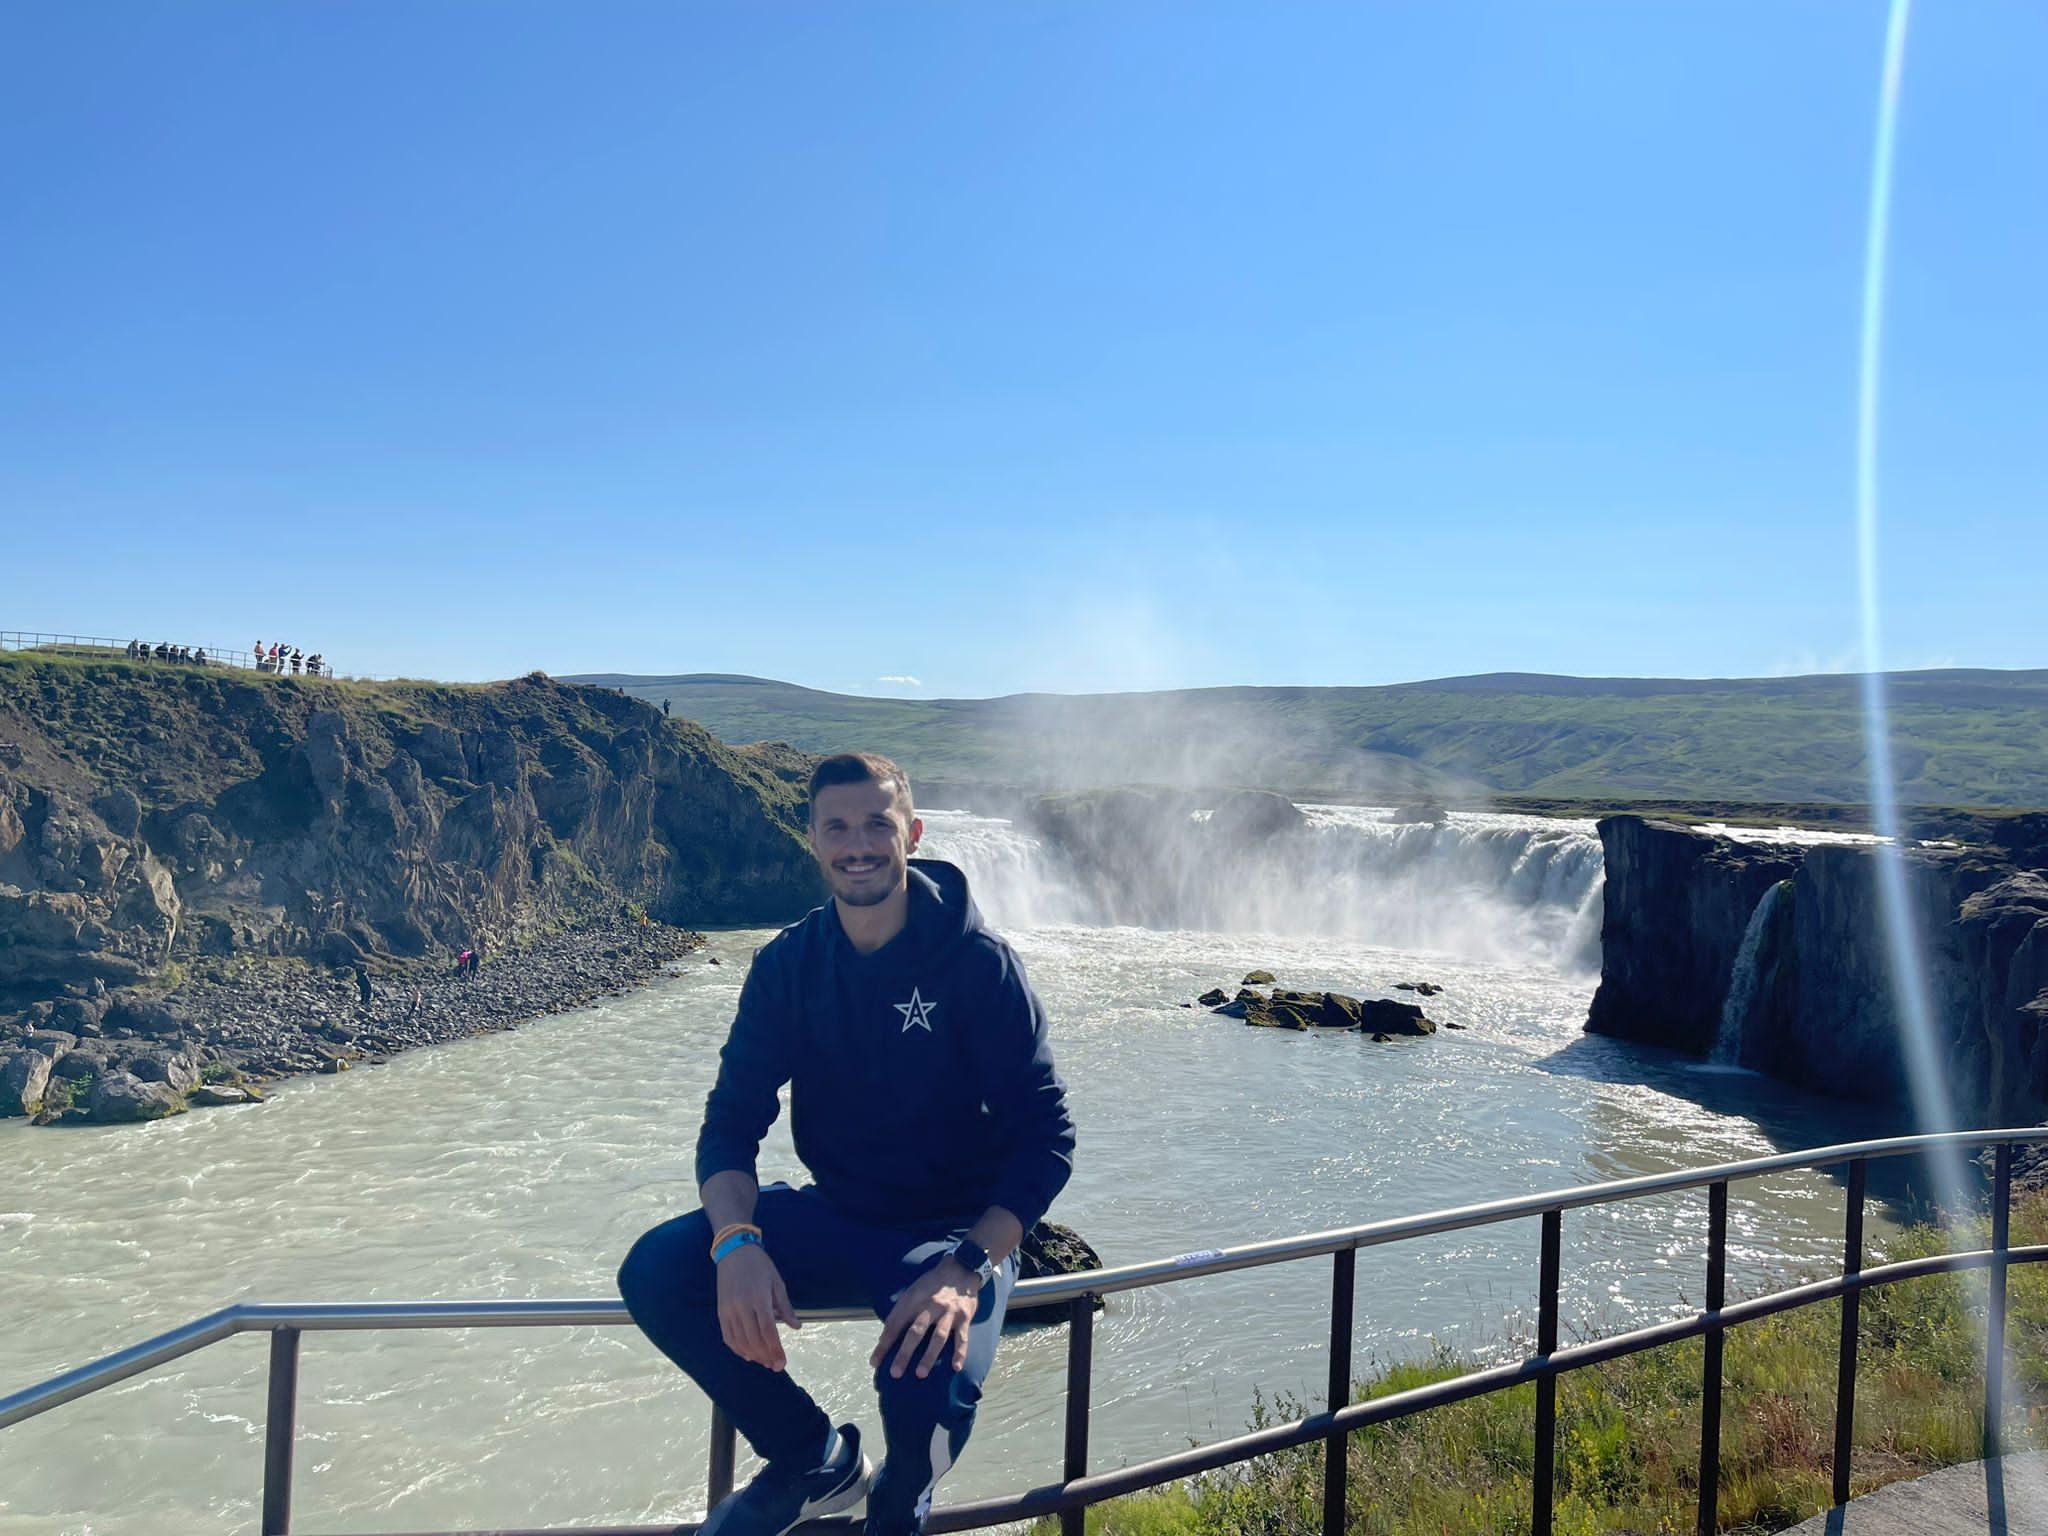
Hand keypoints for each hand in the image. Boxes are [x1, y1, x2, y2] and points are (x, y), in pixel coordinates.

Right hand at [716, 1243, 797, 1370]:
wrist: (734, 1251)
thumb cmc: (760, 1265)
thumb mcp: (777, 1282)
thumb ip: (786, 1307)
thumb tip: (797, 1328)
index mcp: (759, 1298)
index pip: (768, 1331)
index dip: (775, 1350)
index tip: (782, 1363)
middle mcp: (742, 1306)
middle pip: (754, 1340)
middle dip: (766, 1356)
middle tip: (776, 1366)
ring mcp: (728, 1310)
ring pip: (740, 1341)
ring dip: (753, 1355)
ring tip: (764, 1361)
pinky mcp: (720, 1311)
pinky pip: (728, 1336)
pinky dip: (737, 1349)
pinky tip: (748, 1354)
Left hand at [872, 1259, 978, 1380]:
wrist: (961, 1268)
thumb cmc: (931, 1285)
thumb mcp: (912, 1291)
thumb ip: (900, 1313)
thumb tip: (884, 1340)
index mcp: (913, 1299)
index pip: (895, 1324)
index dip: (884, 1344)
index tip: (875, 1362)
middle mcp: (930, 1305)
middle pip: (916, 1332)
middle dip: (904, 1353)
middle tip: (895, 1373)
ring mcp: (948, 1311)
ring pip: (938, 1337)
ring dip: (929, 1356)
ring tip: (921, 1374)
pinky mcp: (964, 1317)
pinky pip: (962, 1337)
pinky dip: (960, 1352)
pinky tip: (956, 1367)